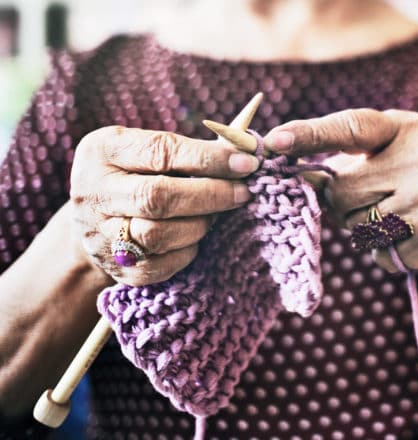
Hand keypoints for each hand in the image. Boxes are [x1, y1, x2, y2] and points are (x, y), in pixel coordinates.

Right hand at [69, 126, 260, 284]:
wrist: (96, 220)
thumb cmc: (139, 175)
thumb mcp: (149, 150)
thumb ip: (191, 150)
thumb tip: (245, 150)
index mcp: (102, 151)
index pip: (161, 152)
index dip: (209, 158)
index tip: (247, 162)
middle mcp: (93, 193)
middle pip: (158, 197)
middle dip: (211, 194)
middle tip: (244, 192)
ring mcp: (100, 235)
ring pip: (159, 235)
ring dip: (200, 224)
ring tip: (217, 214)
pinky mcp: (117, 268)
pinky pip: (162, 264)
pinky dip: (188, 250)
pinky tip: (197, 236)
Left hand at [263, 109, 417, 272]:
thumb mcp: (395, 155)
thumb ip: (349, 159)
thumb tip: (294, 171)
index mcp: (406, 128)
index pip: (349, 127)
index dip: (308, 134)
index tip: (273, 141)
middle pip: (341, 190)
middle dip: (343, 202)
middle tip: (373, 199)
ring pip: (355, 223)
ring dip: (363, 227)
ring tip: (399, 216)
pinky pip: (376, 248)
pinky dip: (383, 249)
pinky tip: (411, 236)